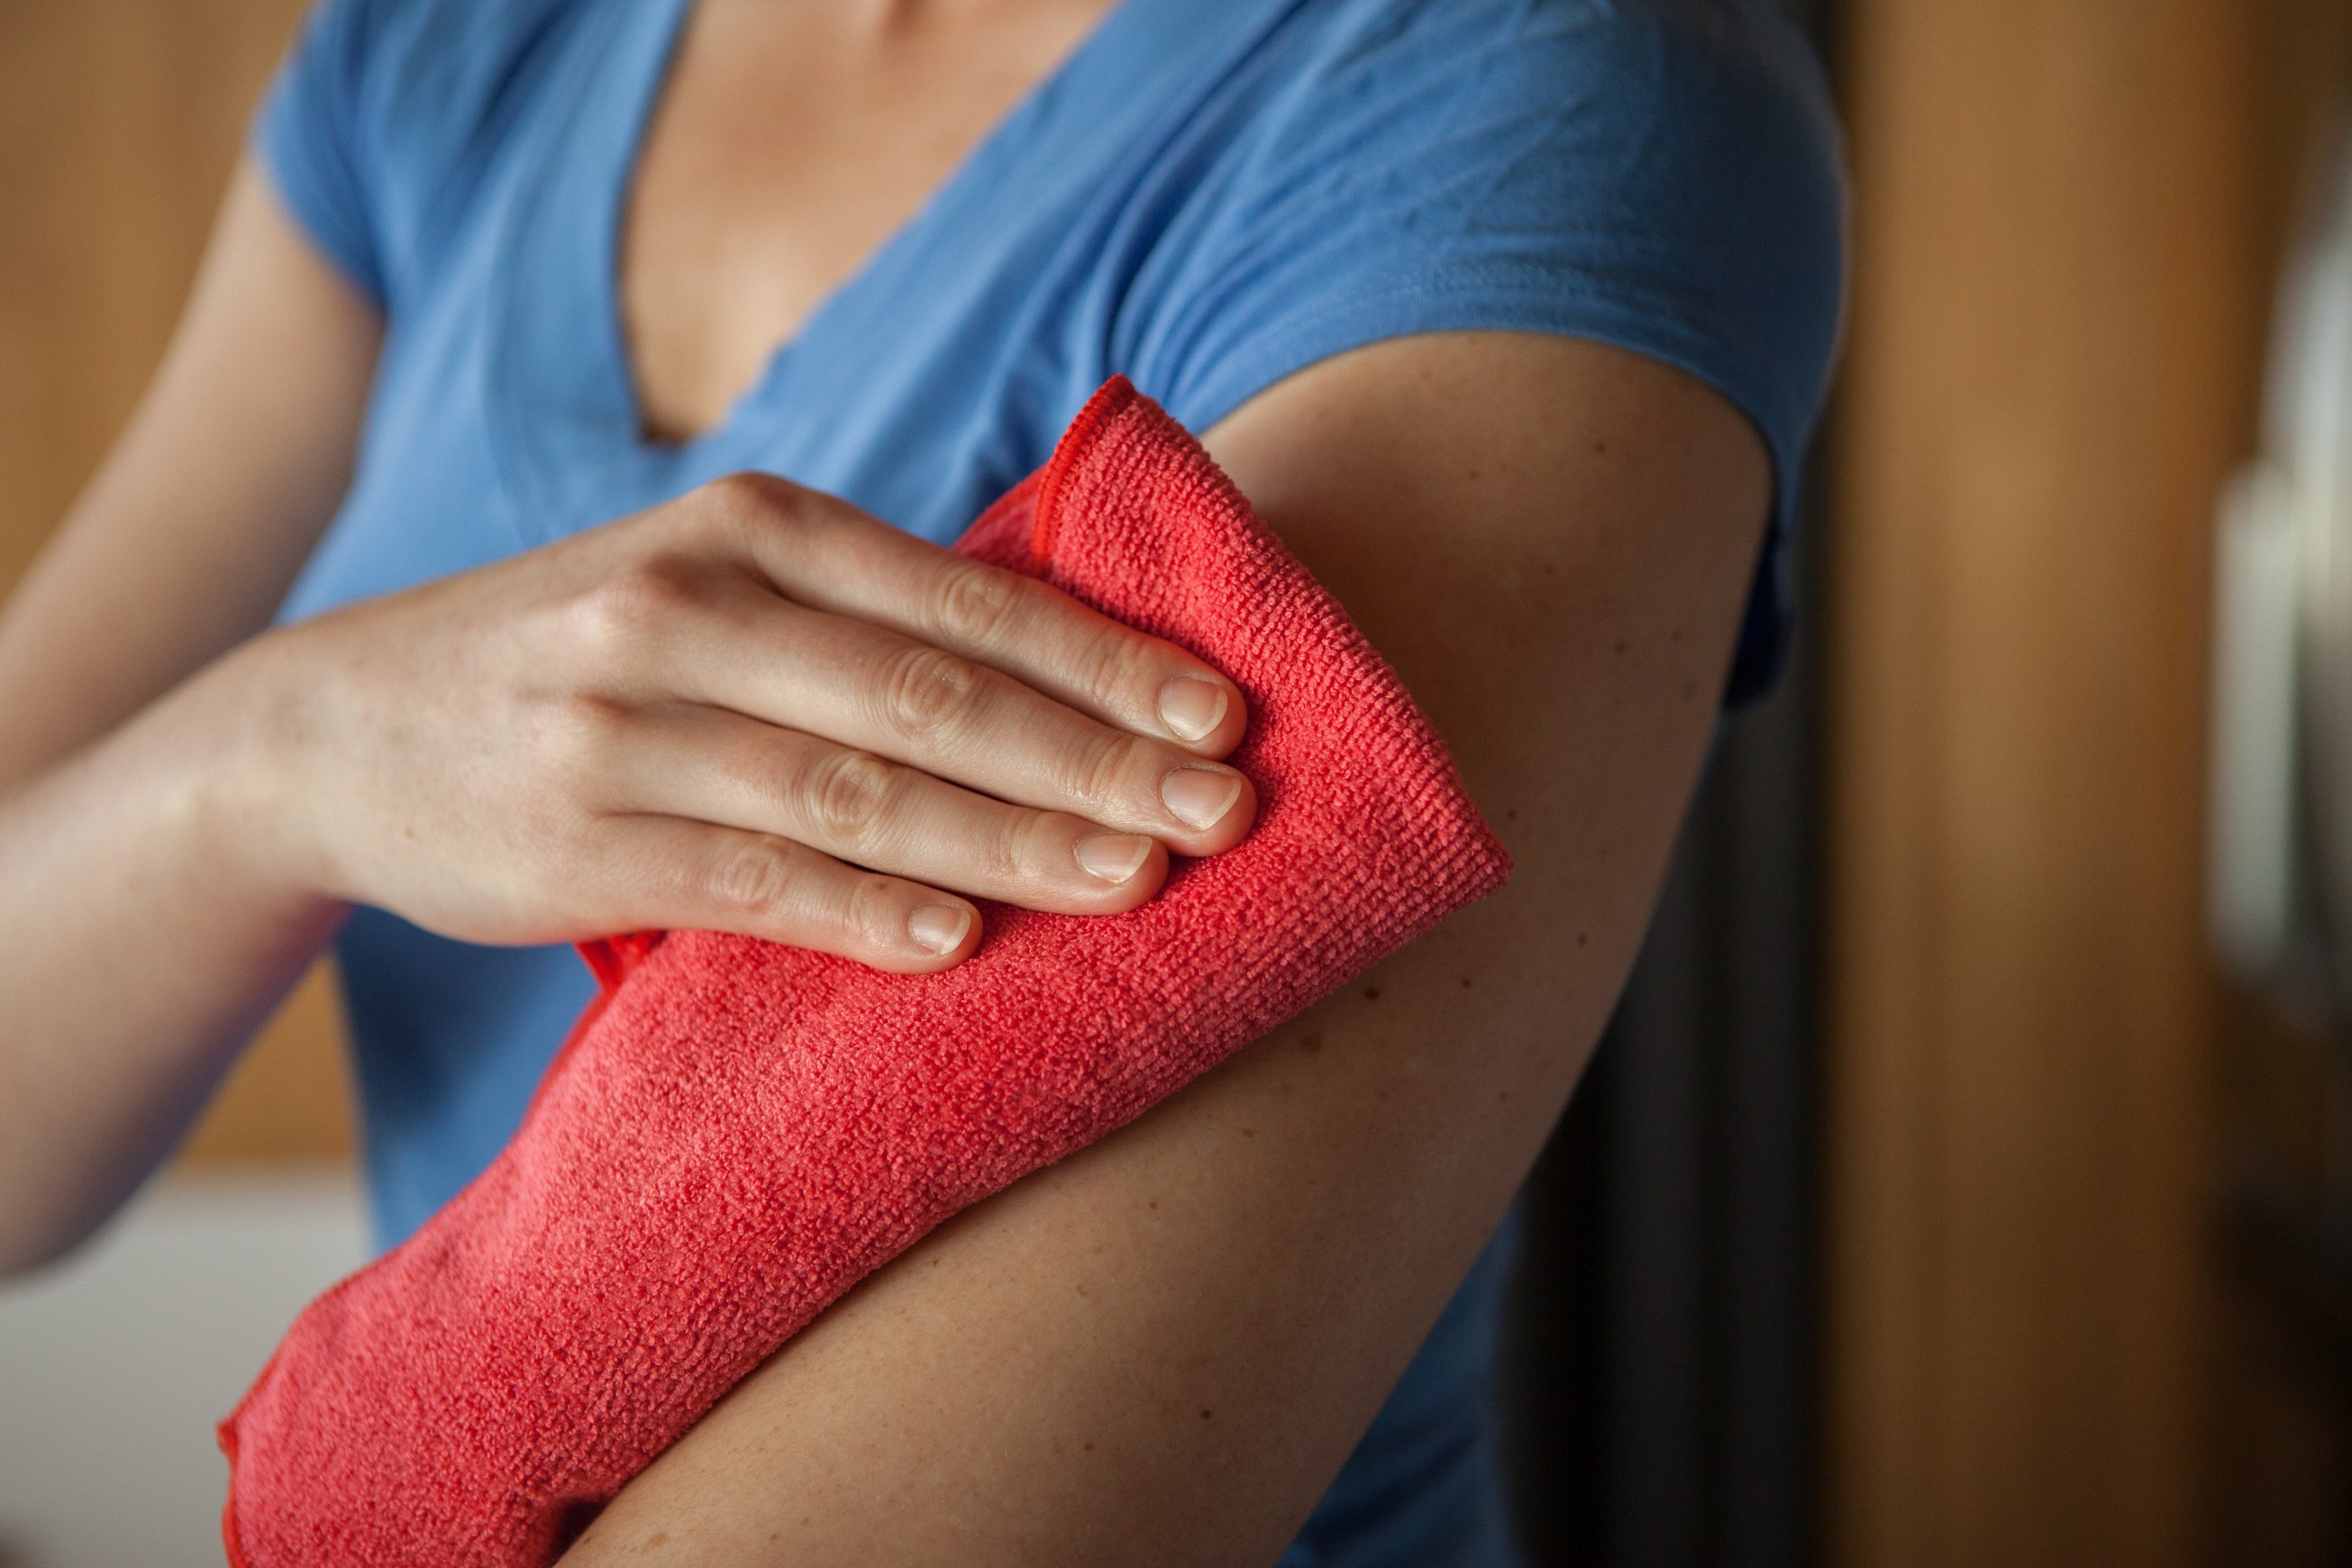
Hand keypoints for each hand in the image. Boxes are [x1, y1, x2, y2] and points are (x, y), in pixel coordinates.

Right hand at [224, 472, 1253, 970]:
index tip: (1227, 720)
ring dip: (1009, 843)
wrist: (337, 722)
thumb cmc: (585, 653)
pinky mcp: (574, 837)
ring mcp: (626, 721)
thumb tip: (1081, 677)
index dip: (1108, 661)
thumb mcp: (708, 579)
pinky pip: (748, 877)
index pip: (968, 599)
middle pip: (935, 694)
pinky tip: (958, 946)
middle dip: (1097, 759)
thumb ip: (863, 613)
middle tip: (1227, 816)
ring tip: (1134, 884)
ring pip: (857, 789)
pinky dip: (860, 913)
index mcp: (756, 524)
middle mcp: (693, 604)